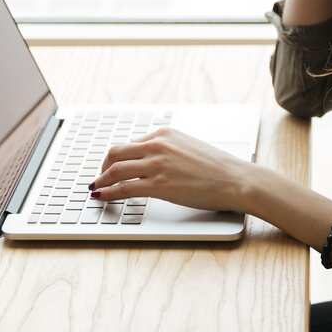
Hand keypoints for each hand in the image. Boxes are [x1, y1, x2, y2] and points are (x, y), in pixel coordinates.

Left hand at [89, 127, 253, 213]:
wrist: (234, 179)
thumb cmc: (217, 168)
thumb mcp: (188, 147)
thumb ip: (168, 150)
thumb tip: (151, 161)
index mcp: (164, 134)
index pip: (130, 144)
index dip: (116, 158)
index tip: (110, 166)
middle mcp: (157, 145)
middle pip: (115, 152)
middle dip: (103, 166)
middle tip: (100, 178)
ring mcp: (156, 164)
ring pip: (115, 169)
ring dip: (101, 180)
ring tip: (96, 189)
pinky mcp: (158, 185)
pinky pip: (123, 188)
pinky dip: (108, 193)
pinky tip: (102, 197)